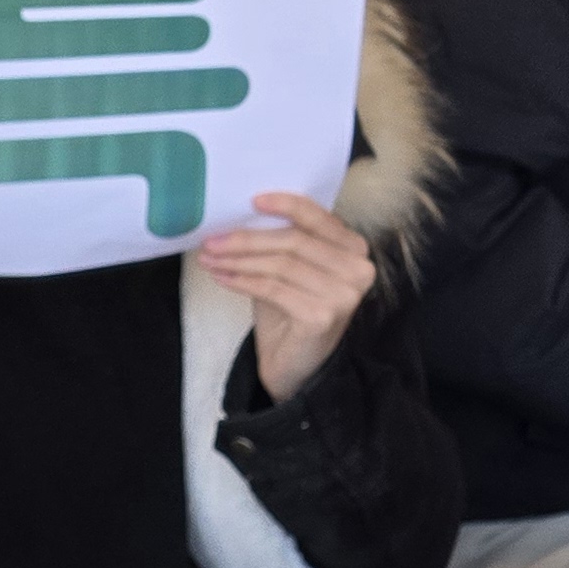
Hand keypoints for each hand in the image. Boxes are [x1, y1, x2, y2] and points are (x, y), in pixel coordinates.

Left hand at [202, 191, 378, 404]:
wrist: (297, 366)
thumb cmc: (291, 313)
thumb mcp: (289, 270)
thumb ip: (281, 243)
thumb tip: (240, 215)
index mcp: (355, 250)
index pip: (320, 219)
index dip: (287, 205)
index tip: (252, 200)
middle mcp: (358, 270)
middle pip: (295, 241)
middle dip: (247, 239)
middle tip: (212, 240)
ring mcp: (344, 294)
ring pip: (281, 264)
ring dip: (239, 259)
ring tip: (210, 258)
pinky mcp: (323, 315)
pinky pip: (273, 289)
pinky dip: (242, 281)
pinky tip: (221, 277)